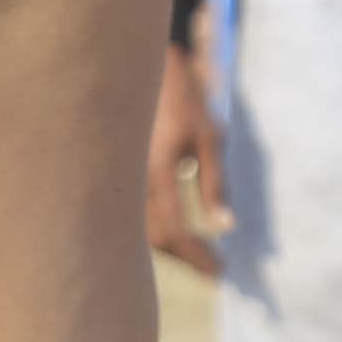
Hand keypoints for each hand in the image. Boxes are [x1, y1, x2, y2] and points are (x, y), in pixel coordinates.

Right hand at [143, 40, 224, 279]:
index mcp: (157, 171)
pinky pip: (131, 215)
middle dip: (184, 258)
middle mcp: (131, 181)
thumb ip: (216, 182)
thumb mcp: (208, 135)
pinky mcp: (115, 175)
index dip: (198, 258)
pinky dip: (154, 228)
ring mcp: (119, 178)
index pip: (176, 230)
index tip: (220, 274)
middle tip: (212, 267)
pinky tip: (172, 227)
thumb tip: (225, 226)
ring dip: (169, 246)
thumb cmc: (181, 96)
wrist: (138, 67)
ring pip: (139, 230)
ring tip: (196, 251)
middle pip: (154, 239)